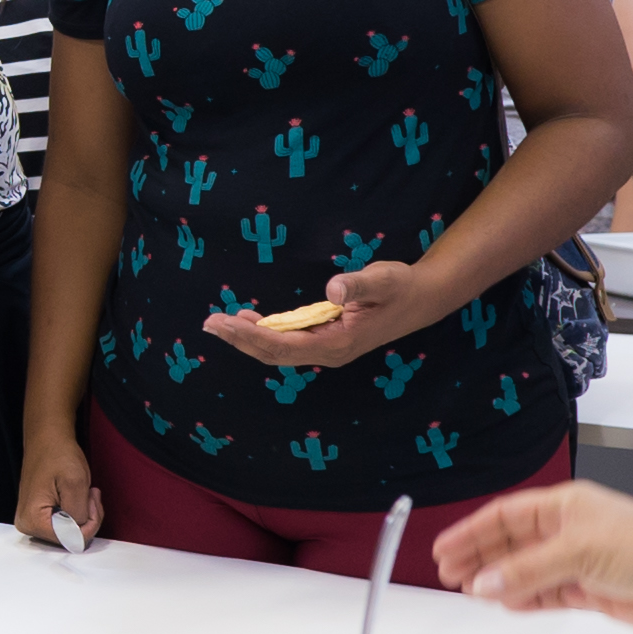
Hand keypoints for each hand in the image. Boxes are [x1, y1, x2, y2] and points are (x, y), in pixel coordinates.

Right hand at [14, 425, 103, 545]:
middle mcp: (28, 525)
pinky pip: (66, 525)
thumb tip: (79, 536)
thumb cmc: (58, 455)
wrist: (47, 438)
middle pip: (70, 539)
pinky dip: (78, 513)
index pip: (72, 541)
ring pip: (70, 533)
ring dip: (84, 515)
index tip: (91, 499)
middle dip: (88, 518)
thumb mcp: (75, 483)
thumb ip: (79, 515)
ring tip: (85, 492)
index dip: (90, 523)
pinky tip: (78, 496)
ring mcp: (32, 521)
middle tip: (90, 494)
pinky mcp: (39, 517)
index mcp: (32, 520)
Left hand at [203, 258, 431, 368]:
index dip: (252, 336)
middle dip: (240, 340)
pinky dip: (263, 333)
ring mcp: (327, 347)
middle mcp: (329, 352)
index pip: (285, 345)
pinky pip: (287, 342)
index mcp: (338, 343)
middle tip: (209, 323)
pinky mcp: (326, 339)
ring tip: (217, 324)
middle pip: (274, 353)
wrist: (423, 298)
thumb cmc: (401, 287)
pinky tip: (246, 321)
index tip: (226, 321)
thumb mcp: (383, 280)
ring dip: (247, 338)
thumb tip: (334, 289)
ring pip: (278, 350)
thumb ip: (359, 285)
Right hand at [430, 478, 632, 628]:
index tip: (444, 548)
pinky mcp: (595, 591)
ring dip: (500, 581)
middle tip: (449, 573)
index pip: (505, 516)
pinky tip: (507, 604)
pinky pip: (549, 594)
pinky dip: (526, 599)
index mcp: (565, 506)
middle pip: (512, 543)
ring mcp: (582, 563)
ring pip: (528, 571)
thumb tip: (484, 583)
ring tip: (472, 592)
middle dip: (480, 557)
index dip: (472, 531)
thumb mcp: (578, 552)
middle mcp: (571, 531)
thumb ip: (526, 570)